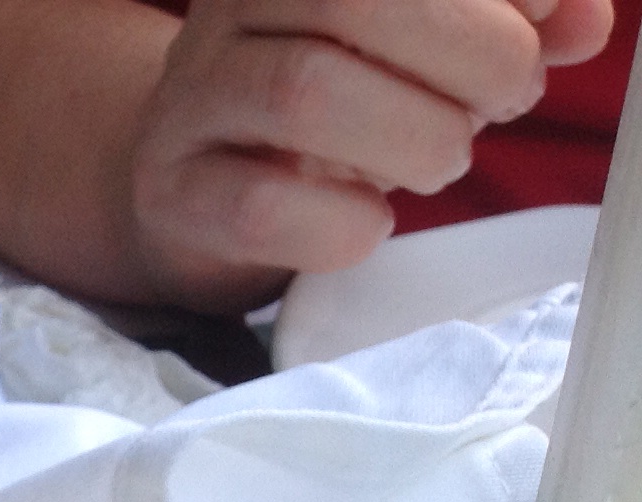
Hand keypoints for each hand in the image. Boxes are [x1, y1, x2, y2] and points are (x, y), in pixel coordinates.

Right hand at [127, 0, 615, 307]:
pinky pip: (260, 206)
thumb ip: (508, 21)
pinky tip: (370, 220)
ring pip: (304, 93)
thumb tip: (582, 20)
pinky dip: (341, 225)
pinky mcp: (172, 194)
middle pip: (353, 1)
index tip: (544, 22)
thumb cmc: (326, 101)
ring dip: (412, 136)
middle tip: (505, 100)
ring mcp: (192, 102)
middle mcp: (232, 10)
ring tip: (444, 160)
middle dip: (469, 54)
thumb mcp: (424, 43)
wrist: (195, 183)